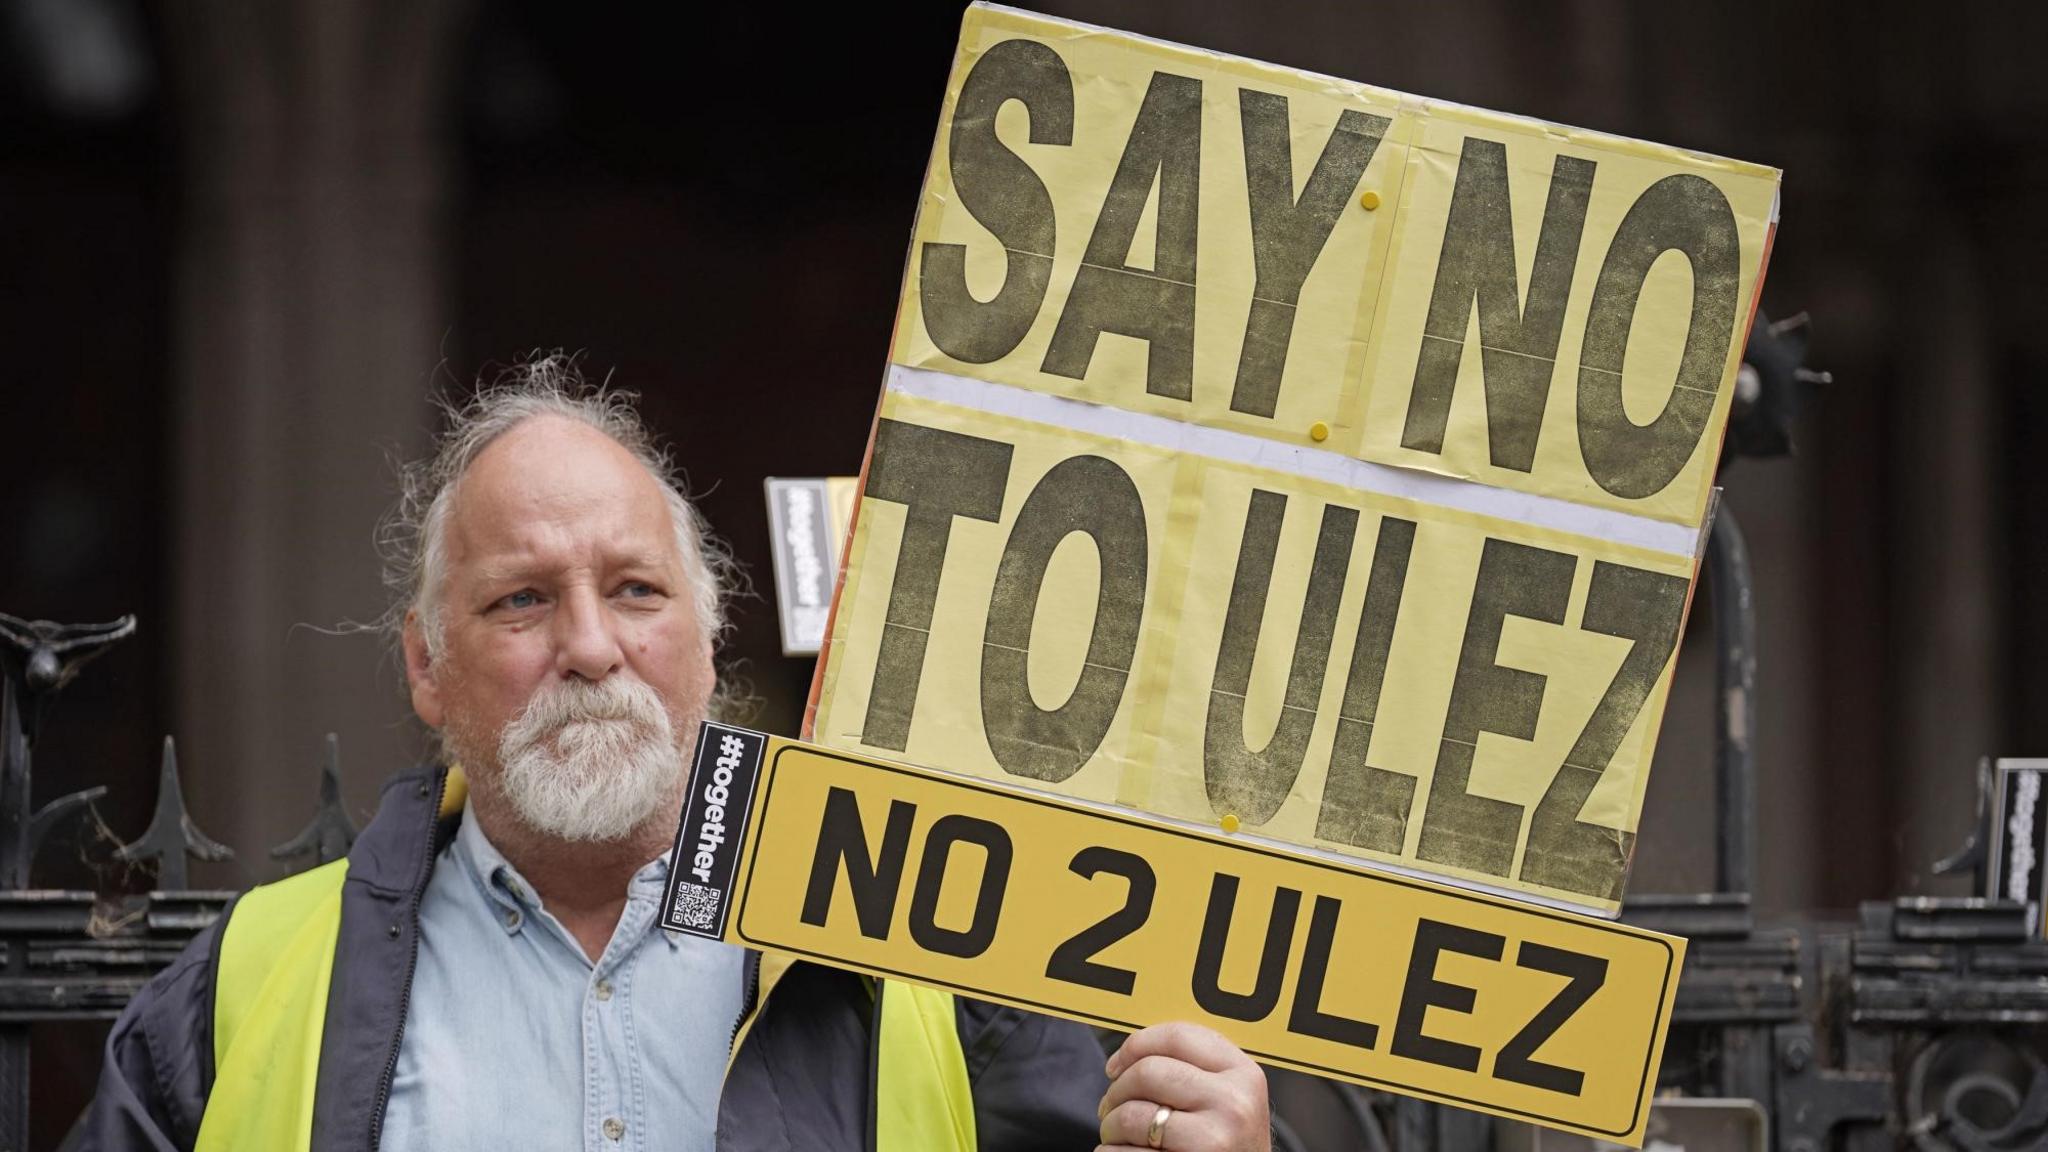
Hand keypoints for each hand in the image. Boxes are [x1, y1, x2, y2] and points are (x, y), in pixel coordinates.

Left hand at [1096, 1022, 1269, 1151]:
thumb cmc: (1231, 1146)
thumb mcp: (1232, 1099)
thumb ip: (1196, 1070)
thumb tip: (1129, 1055)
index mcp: (1244, 1074)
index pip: (1178, 1036)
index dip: (1136, 1045)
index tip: (1117, 1064)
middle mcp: (1233, 1104)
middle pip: (1148, 1072)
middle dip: (1117, 1090)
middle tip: (1112, 1107)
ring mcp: (1213, 1139)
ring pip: (1131, 1116)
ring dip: (1111, 1126)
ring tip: (1118, 1135)